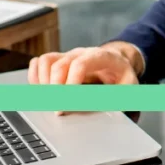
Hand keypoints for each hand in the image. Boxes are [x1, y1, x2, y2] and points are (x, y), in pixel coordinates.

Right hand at [28, 42, 142, 114]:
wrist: (117, 61)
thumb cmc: (122, 75)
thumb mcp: (130, 87)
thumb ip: (118, 98)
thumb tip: (101, 111)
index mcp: (101, 57)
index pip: (81, 64)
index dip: (71, 84)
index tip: (67, 103)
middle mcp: (81, 54)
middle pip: (60, 64)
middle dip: (56, 89)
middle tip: (57, 110)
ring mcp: (68, 56)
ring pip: (46, 60)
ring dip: (42, 82)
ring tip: (48, 100)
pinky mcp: (58, 61)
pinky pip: (39, 63)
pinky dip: (35, 78)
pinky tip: (41, 92)